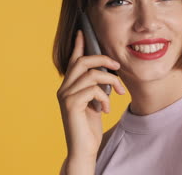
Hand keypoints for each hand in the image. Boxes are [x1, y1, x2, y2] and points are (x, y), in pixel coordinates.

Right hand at [57, 29, 124, 159]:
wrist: (84, 149)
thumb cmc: (90, 126)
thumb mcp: (96, 101)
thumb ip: (97, 87)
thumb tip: (108, 71)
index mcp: (69, 86)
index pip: (73, 61)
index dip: (79, 45)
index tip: (83, 31)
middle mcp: (64, 89)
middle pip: (82, 62)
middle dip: (103, 59)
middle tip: (117, 66)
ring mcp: (65, 96)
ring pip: (91, 75)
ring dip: (110, 82)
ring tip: (117, 94)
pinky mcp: (70, 105)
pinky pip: (92, 90)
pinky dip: (104, 98)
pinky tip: (105, 109)